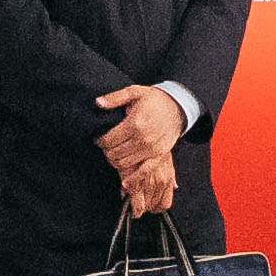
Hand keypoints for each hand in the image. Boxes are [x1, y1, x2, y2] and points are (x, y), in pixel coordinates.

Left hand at [100, 82, 189, 213]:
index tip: (98, 140)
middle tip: (105, 148)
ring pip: (125, 163)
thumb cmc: (154, 99)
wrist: (177, 106)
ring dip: (116, 162)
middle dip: (106, 152)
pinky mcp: (160, 155)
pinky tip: (125, 183)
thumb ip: (115, 98)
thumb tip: (98, 103)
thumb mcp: (134, 92)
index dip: (100, 141)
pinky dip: (134, 178)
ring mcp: (152, 148)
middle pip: (115, 152)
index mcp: (135, 123)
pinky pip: (145, 171)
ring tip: (113, 155)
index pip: (109, 139)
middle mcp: (143, 138)